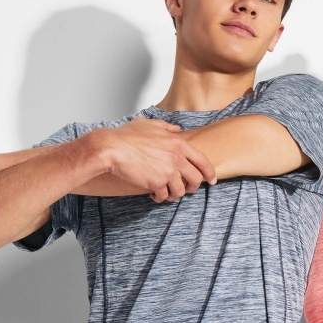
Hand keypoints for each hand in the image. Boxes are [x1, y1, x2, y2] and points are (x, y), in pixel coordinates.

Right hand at [99, 118, 215, 203]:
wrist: (111, 148)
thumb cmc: (126, 136)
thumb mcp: (148, 124)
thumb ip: (165, 127)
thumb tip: (177, 128)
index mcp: (177, 143)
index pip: (202, 160)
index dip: (209, 172)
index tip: (211, 180)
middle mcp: (176, 157)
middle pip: (195, 179)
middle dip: (192, 187)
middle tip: (185, 190)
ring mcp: (168, 171)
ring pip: (180, 191)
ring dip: (174, 194)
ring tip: (164, 192)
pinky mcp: (157, 183)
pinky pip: (164, 196)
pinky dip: (160, 197)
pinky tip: (153, 194)